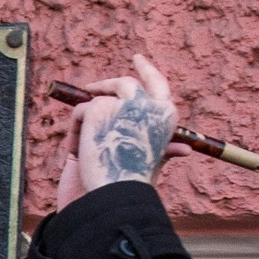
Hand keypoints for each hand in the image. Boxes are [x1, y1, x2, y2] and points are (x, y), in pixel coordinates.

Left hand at [57, 54, 175, 208]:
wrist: (111, 198)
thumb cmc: (129, 187)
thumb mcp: (147, 164)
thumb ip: (160, 149)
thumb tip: (186, 149)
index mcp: (165, 118)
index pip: (158, 85)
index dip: (148, 72)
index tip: (138, 59)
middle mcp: (149, 106)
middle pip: (125, 84)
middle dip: (107, 85)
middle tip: (91, 88)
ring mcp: (124, 104)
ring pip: (96, 103)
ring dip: (85, 127)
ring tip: (86, 153)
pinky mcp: (101, 107)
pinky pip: (80, 111)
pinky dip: (73, 133)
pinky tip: (78, 153)